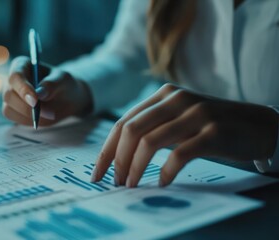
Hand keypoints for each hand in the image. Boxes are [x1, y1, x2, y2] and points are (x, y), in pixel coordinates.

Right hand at [2, 56, 92, 125]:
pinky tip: (41, 117)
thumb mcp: (63, 81)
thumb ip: (51, 85)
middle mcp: (13, 80)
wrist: (66, 99)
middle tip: (48, 113)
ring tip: (49, 113)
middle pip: (9, 94)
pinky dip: (27, 121)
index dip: (23, 89)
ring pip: (8, 109)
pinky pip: (13, 118)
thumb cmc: (64, 85)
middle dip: (26, 106)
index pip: (15, 76)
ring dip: (28, 115)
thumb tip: (38, 94)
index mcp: (22, 65)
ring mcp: (10, 96)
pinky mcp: (12, 110)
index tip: (35, 101)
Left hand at [91, 83, 278, 187]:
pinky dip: (166, 171)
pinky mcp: (213, 132)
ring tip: (131, 184)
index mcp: (163, 95)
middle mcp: (176, 99)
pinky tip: (163, 182)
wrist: (258, 125)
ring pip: (150, 142)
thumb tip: (119, 155)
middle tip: (115, 182)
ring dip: (135, 168)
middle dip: (117, 160)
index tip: (98, 173)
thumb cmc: (211, 126)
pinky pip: (179, 154)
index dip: (107, 150)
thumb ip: (153, 126)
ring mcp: (195, 114)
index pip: (123, 122)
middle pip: (131, 130)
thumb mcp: (178, 118)